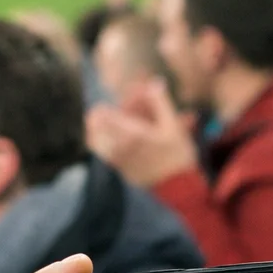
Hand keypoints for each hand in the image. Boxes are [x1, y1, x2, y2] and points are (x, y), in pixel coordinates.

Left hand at [85, 80, 199, 187]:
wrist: (178, 189)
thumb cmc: (178, 156)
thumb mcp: (173, 127)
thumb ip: (161, 103)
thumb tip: (154, 83)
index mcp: (132, 134)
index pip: (104, 116)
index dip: (105, 107)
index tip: (108, 104)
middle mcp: (120, 148)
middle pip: (95, 128)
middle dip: (96, 117)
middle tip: (98, 112)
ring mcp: (118, 161)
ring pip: (96, 142)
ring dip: (96, 131)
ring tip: (97, 124)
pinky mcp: (120, 171)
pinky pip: (105, 154)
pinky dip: (103, 143)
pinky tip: (110, 139)